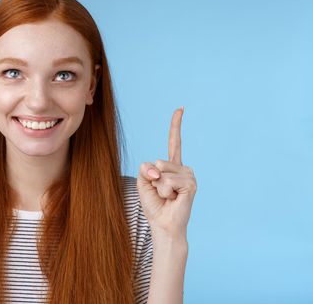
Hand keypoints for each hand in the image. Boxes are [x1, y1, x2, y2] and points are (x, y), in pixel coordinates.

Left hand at [136, 107, 196, 239]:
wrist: (162, 224)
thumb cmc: (154, 204)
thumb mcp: (143, 182)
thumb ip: (145, 169)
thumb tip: (158, 169)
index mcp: (171, 166)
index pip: (175, 142)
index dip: (176, 125)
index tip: (180, 108)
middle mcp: (183, 168)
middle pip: (157, 162)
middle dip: (152, 179)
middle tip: (161, 193)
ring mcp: (189, 175)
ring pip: (162, 171)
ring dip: (159, 187)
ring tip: (168, 197)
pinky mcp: (191, 184)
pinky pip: (167, 180)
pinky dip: (164, 191)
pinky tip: (173, 199)